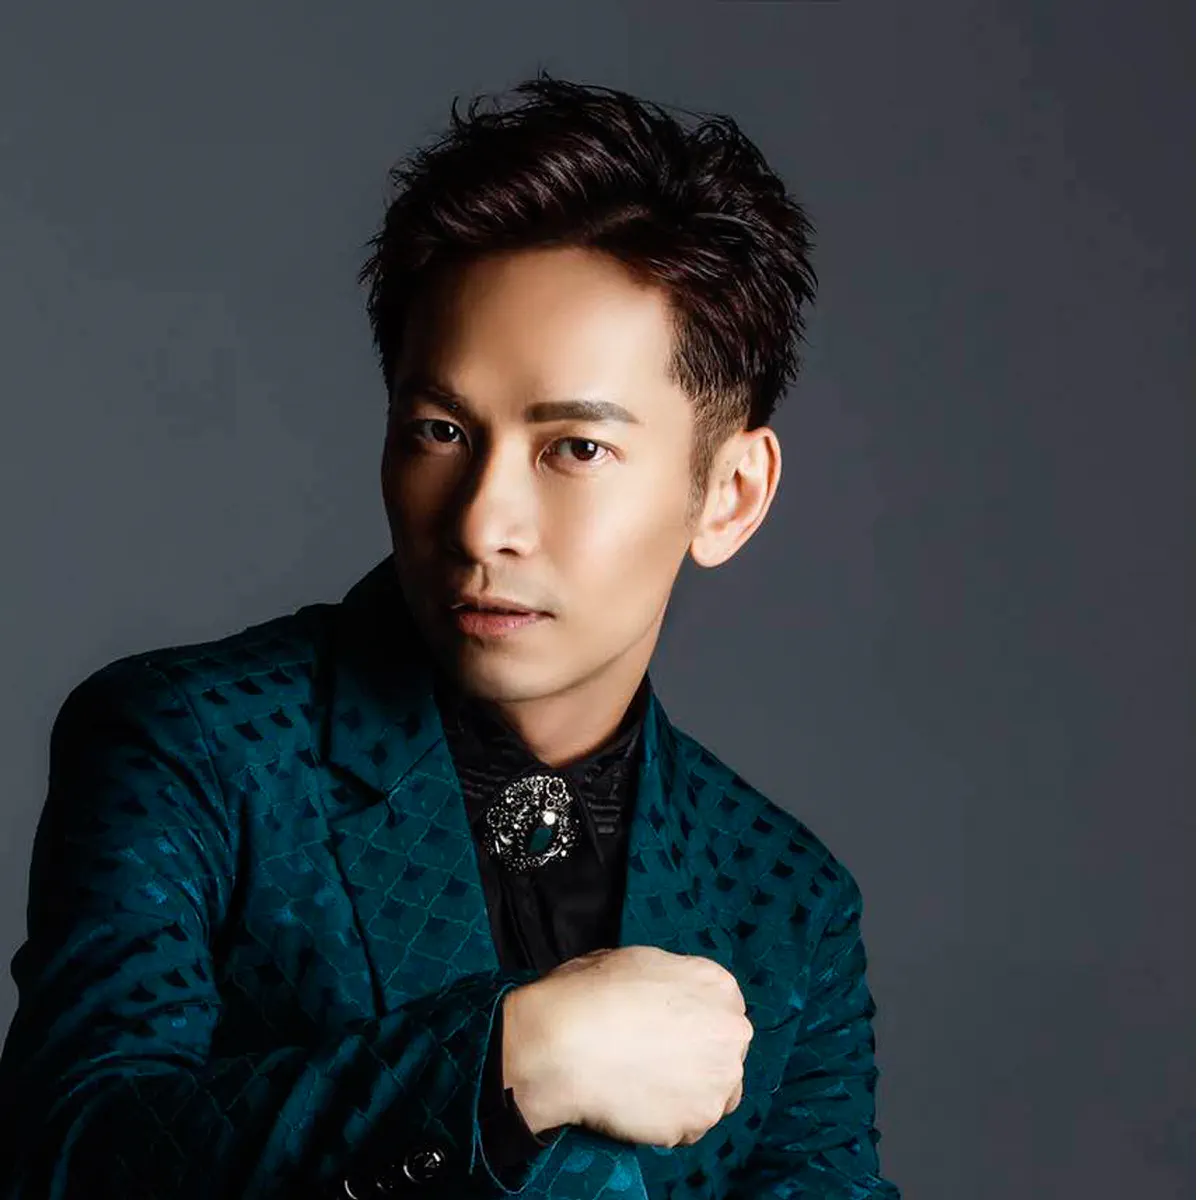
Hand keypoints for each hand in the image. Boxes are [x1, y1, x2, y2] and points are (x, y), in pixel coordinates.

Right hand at [507, 945, 752, 1147]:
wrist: (564, 1044)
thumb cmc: (589, 993)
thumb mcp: (635, 960)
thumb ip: (668, 981)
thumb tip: (661, 998)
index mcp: (717, 985)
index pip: (722, 1011)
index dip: (694, 1024)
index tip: (668, 1035)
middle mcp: (732, 1032)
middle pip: (726, 1054)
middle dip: (698, 1061)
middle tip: (655, 1064)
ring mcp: (719, 1081)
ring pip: (713, 1096)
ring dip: (687, 1096)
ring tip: (644, 1089)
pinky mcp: (699, 1122)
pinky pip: (687, 1128)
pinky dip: (666, 1123)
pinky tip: (635, 1107)